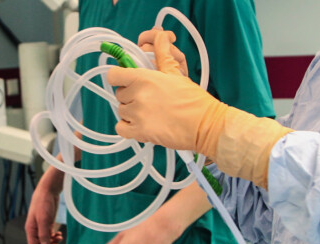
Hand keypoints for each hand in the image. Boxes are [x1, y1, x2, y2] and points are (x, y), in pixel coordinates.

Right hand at [26, 166, 63, 243]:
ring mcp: (41, 227)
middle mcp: (34, 230)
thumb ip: (44, 234)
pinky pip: (49, 235)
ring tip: (59, 238)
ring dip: (52, 242)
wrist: (48, 190)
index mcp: (30, 229)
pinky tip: (59, 235)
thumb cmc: (43, 202)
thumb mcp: (44, 219)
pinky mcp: (47, 224)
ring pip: (45, 241)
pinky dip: (54, 237)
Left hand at [107, 32, 225, 155]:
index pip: (115, 75)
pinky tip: (141, 124)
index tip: (126, 80)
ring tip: (149, 112)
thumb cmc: (192, 99)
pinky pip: (120, 128)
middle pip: (120, 94)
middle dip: (131, 95)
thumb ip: (162, 54)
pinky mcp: (139, 132)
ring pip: (121, 111)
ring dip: (131, 112)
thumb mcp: (176, 72)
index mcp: (144, 78)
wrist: (204, 124)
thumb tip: (160, 34)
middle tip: (149, 98)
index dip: (119, 77)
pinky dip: (128, 127)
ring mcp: (137, 115)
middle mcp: (138, 95)